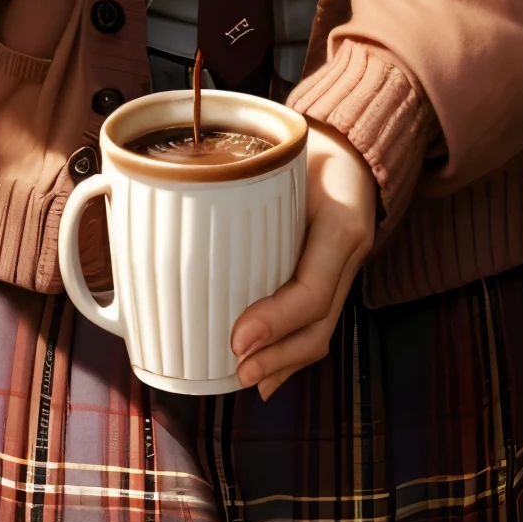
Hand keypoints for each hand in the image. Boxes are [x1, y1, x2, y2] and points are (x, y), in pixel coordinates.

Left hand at [231, 125, 377, 398]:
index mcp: (338, 224)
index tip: (237, 340)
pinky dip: (293, 352)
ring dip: (285, 362)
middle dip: (279, 356)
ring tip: (248, 377)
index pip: (312, 291)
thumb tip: (168, 196)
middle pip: (319, 324)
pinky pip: (319, 321)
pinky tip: (270, 375)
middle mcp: (348, 253)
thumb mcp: (282, 154)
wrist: (354, 144)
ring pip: (322, 330)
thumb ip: (240, 180)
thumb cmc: (308, 146)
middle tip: (238, 368)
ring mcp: (347, 268)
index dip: (275, 322)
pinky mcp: (336, 275)